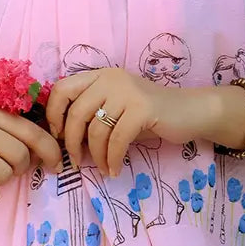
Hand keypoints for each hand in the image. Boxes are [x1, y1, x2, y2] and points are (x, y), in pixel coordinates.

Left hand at [45, 68, 214, 175]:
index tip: (59, 136)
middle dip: (72, 143)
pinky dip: (113, 159)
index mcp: (100, 76)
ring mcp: (127, 92)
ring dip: (96, 156)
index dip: (54, 114)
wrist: (190, 112)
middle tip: (76, 162)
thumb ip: (93, 115)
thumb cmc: (150, 115)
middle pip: (76, 113)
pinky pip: (117, 140)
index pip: (62, 88)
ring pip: (96, 130)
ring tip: (102, 168)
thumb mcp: (116, 108)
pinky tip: (114, 169)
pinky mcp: (142, 108)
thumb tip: (64, 139)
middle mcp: (110, 79)